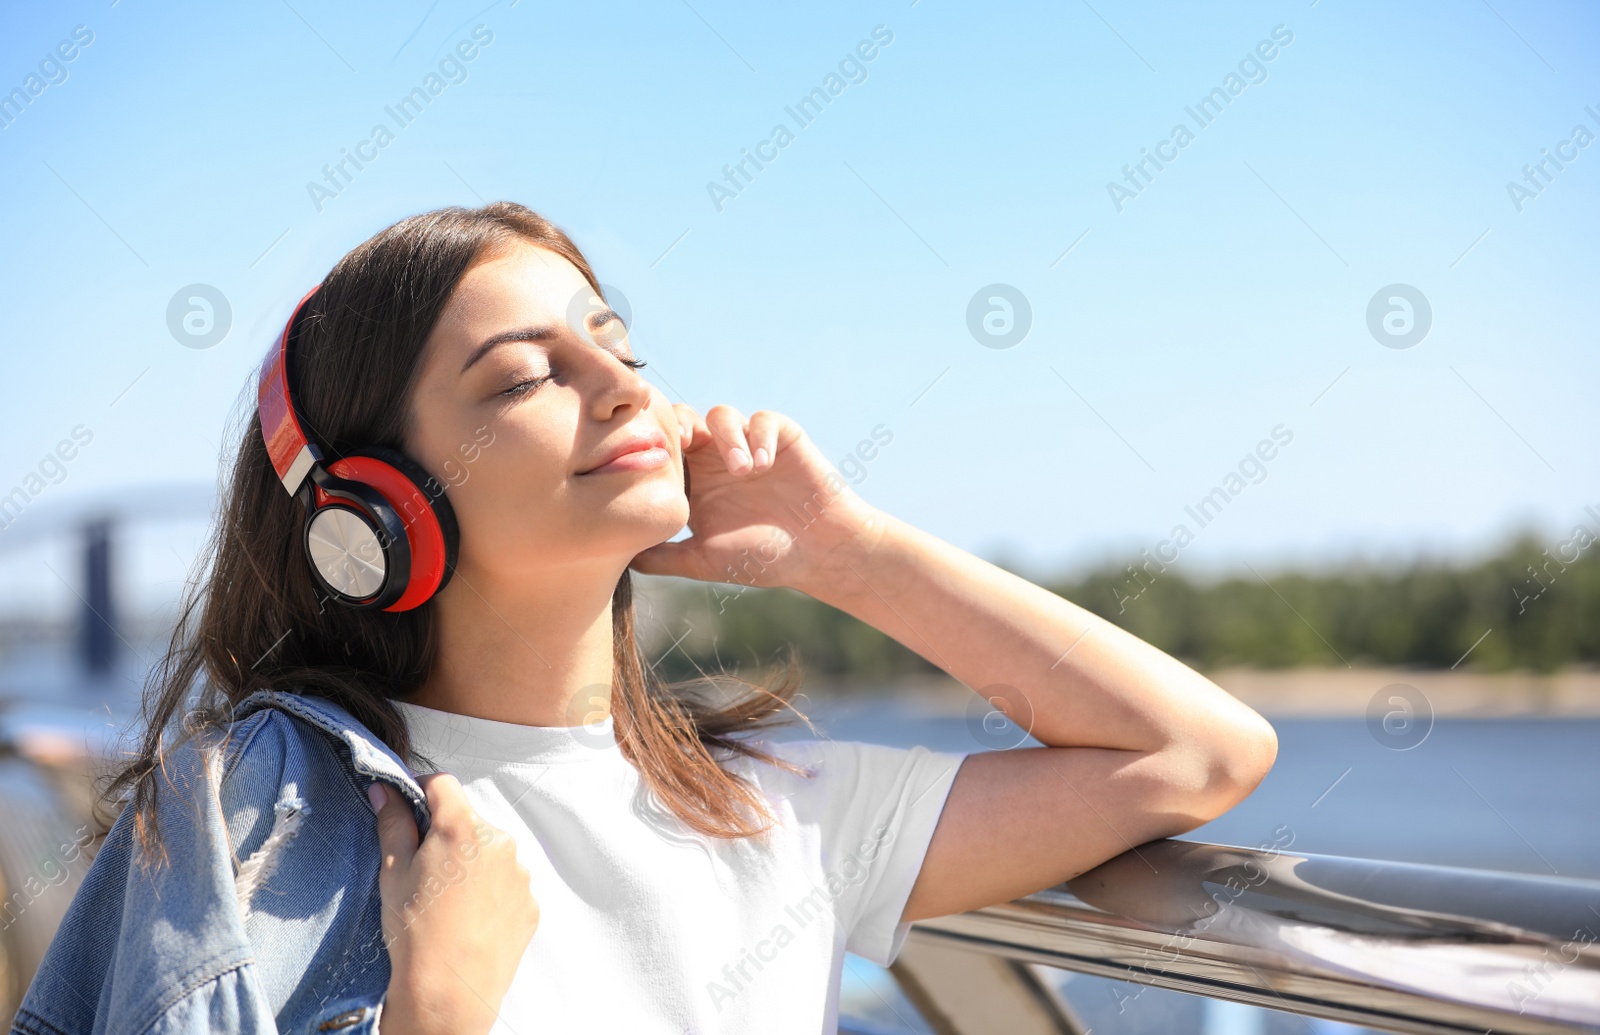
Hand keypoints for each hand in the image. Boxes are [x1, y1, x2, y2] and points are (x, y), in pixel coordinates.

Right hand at [370, 773, 537, 1034]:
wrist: (449, 994)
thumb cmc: (414, 932)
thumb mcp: (393, 873)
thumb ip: (393, 823)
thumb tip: (386, 789)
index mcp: (462, 827)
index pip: (443, 784)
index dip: (422, 792)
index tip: (410, 811)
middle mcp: (500, 842)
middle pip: (469, 821)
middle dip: (447, 836)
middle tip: (424, 871)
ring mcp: (520, 874)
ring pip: (490, 853)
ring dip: (472, 864)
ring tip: (448, 902)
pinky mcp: (530, 903)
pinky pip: (507, 885)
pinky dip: (490, 892)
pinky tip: (468, 919)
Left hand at [629, 403, 884, 593]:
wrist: (820, 552)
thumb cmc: (764, 558)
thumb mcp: (705, 561)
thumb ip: (665, 558)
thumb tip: (620, 560)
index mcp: (696, 482)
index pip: (664, 449)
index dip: (655, 447)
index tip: (657, 461)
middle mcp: (719, 459)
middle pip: (686, 419)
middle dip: (682, 427)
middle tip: (686, 445)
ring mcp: (750, 445)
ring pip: (722, 415)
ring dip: (728, 438)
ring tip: (742, 471)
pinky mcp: (782, 437)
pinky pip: (763, 419)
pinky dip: (759, 437)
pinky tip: (763, 466)